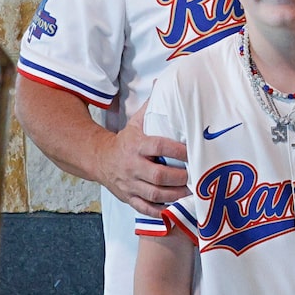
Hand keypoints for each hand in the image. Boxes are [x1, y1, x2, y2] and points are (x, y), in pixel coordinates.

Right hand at [99, 102, 188, 216]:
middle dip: (179, 178)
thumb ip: (152, 107)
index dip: (177, 151)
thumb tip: (163, 83)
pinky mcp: (128, 197)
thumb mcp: (136, 122)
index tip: (193, 152)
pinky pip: (145, 208)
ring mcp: (130, 184)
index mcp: (137, 145)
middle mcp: (132, 166)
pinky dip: (160, 211)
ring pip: (154, 194)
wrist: (98, 159)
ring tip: (191, 192)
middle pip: (158, 176)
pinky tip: (174, 208)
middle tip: (196, 176)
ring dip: (175, 195)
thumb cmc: (126, 140)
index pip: (159, 147)